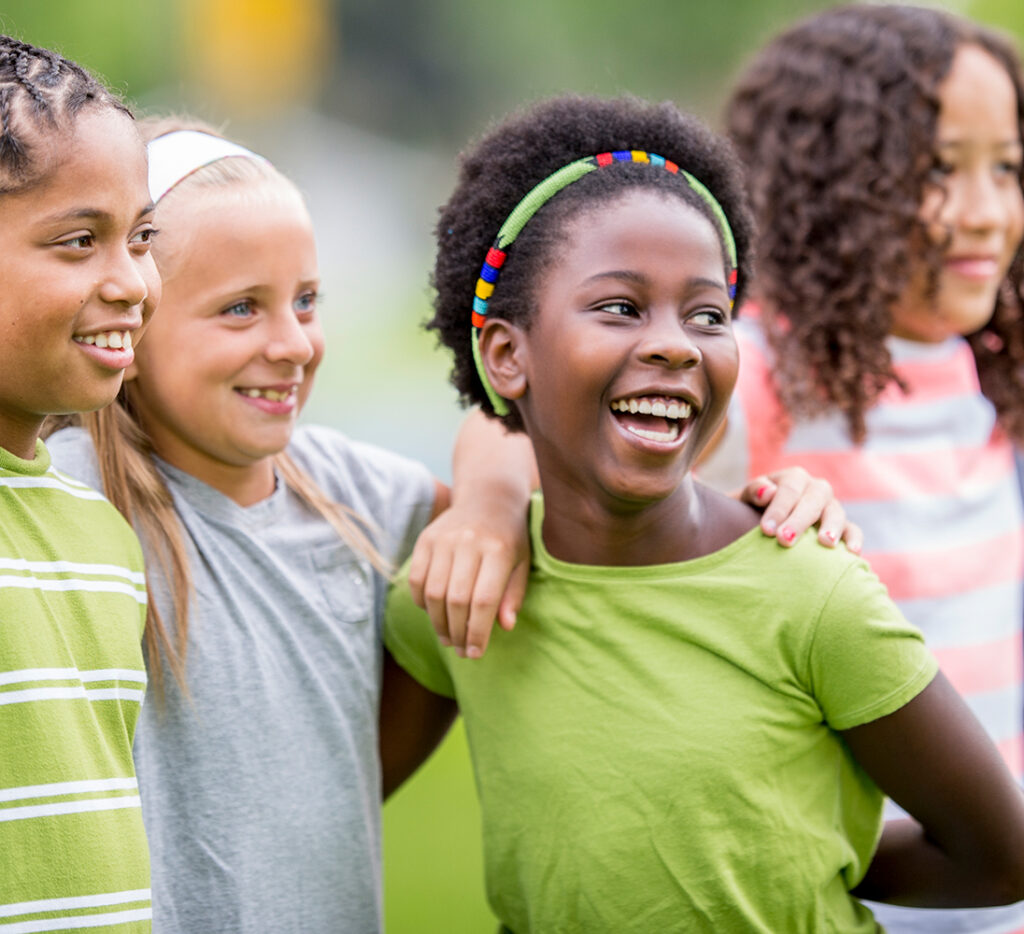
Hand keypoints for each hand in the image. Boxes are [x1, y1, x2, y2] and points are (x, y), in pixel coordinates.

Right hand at [408, 495, 529, 658]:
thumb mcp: (522, 563)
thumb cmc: (511, 538)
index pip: (483, 601)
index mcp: (499, 550)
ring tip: (447, 637)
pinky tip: (433, 613)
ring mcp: (444, 539)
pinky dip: (422, 602)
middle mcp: (469, 542)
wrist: (489, 498)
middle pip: (456, 600)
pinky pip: (417, 579)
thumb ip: (514, 595)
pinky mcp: (426, 539)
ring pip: (433, 593)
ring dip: (438, 623)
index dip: (477, 632)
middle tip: (460, 650)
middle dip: (457, 632)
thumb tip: (504, 627)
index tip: (475, 653)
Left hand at [738, 467, 862, 552]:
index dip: (778, 508)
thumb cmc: (751, 511)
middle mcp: (816, 489)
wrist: (758, 522)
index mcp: (793, 478)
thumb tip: (768, 492)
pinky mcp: (842, 527)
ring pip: (836, 512)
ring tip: (825, 543)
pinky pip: (852, 530)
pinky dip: (854, 539)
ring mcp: (831, 507)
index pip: (789, 489)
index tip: (766, 530)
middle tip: (785, 540)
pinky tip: (852, 553)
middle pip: (814, 499)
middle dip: (799, 520)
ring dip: (831, 527)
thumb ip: (752, 491)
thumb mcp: (744, 498)